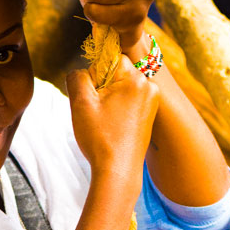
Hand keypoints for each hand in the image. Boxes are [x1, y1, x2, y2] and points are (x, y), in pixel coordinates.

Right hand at [65, 56, 158, 183]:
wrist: (118, 171)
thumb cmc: (101, 138)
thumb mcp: (81, 102)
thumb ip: (78, 76)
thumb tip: (83, 72)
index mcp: (136, 78)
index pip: (109, 58)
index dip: (95, 75)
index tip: (94, 97)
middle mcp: (149, 85)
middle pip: (115, 72)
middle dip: (101, 87)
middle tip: (98, 112)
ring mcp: (152, 100)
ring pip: (120, 87)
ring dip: (107, 99)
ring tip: (106, 121)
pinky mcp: (149, 113)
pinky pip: (127, 100)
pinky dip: (116, 109)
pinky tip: (113, 126)